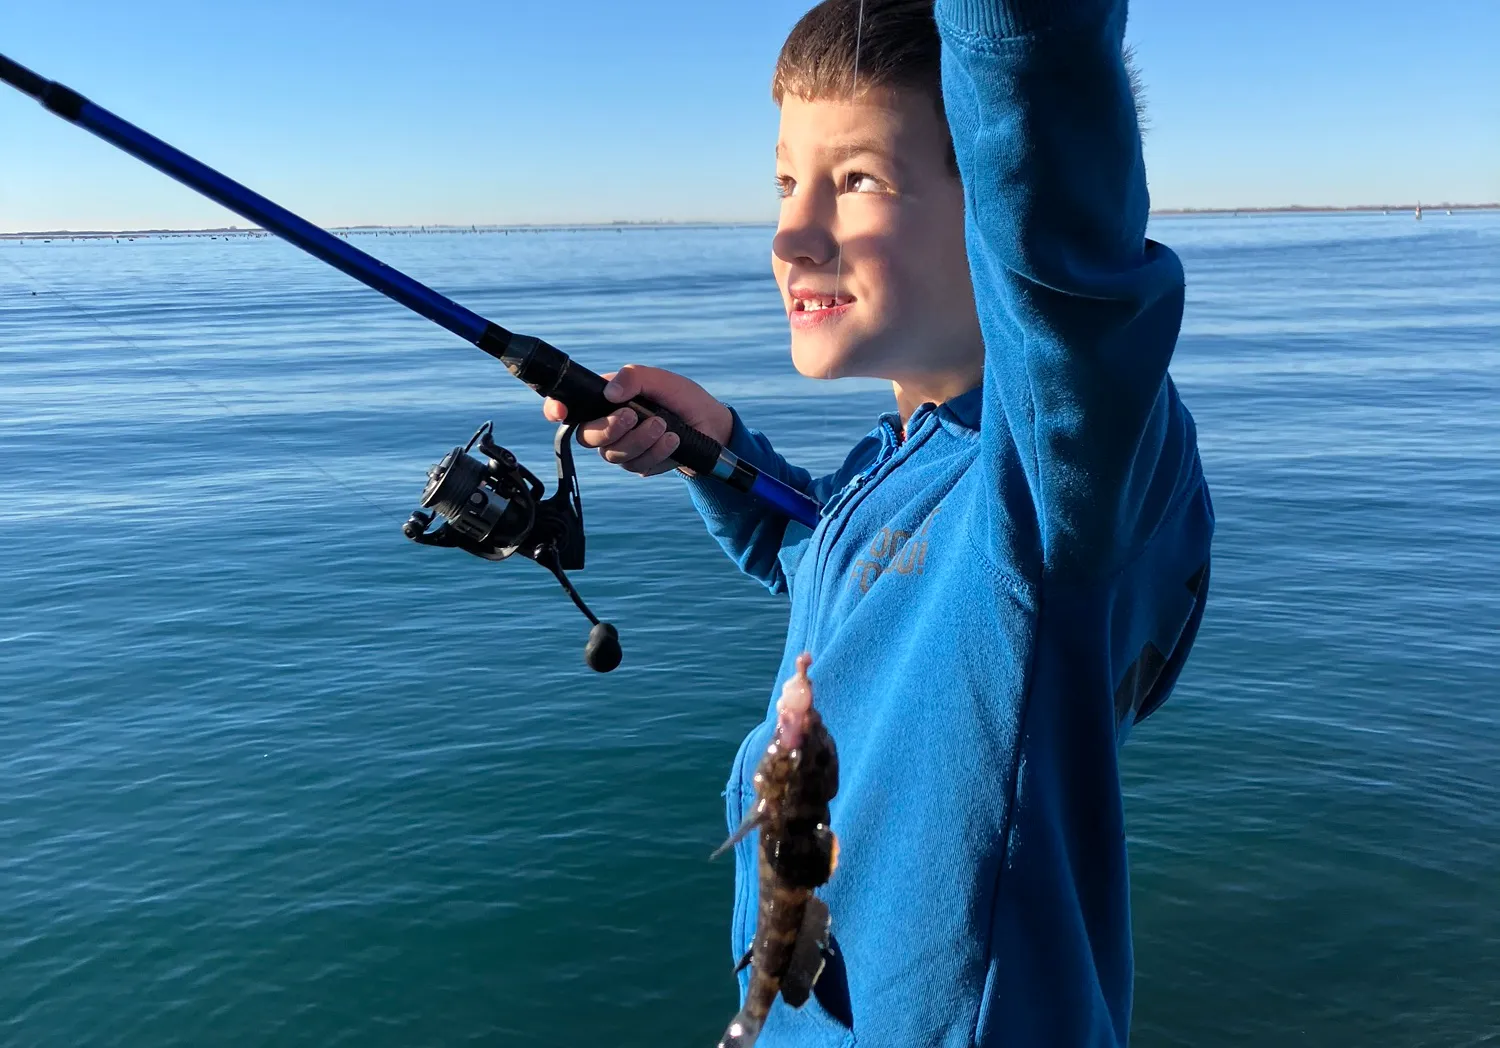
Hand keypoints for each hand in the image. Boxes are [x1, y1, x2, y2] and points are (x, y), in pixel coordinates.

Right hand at [541, 364, 733, 476]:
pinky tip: (674, 440)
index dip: (556, 410)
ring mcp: (621, 447)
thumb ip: (635, 377)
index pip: (569, 406)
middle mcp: (608, 424)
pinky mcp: (638, 465)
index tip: (561, 413)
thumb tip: (610, 391)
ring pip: (613, 454)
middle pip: (587, 436)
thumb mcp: (662, 380)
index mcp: (605, 399)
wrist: (712, 427)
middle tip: (635, 416)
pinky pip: (636, 465)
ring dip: (641, 440)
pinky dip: (656, 452)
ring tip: (665, 425)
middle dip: (610, 428)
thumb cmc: (684, 398)